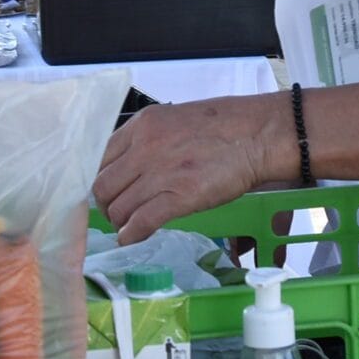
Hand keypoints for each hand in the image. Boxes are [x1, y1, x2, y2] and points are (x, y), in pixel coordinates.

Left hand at [94, 95, 288, 244]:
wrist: (258, 133)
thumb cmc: (225, 126)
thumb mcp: (176, 120)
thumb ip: (150, 139)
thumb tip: (132, 165)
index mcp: (143, 125)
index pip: (100, 158)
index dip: (101, 179)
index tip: (109, 191)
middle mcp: (145, 147)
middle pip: (102, 185)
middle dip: (106, 204)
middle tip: (117, 212)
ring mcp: (161, 172)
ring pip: (118, 207)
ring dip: (119, 222)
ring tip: (129, 226)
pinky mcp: (179, 197)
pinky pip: (140, 222)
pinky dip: (130, 235)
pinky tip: (132, 237)